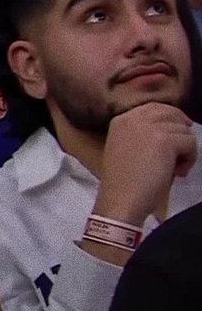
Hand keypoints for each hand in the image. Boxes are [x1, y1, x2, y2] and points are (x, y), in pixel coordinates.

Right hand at [93, 102, 196, 227]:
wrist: (120, 202)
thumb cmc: (123, 184)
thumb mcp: (127, 150)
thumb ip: (144, 134)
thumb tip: (176, 128)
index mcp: (121, 121)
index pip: (154, 108)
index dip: (169, 120)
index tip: (174, 138)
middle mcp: (133, 118)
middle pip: (172, 114)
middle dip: (180, 132)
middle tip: (179, 154)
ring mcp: (149, 127)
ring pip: (184, 130)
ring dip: (184, 150)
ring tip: (175, 169)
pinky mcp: (164, 139)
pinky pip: (190, 142)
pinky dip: (190, 159)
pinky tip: (178, 172)